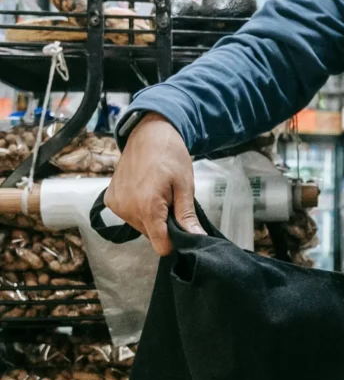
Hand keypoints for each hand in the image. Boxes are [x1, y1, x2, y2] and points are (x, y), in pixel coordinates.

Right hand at [105, 113, 203, 256]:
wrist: (148, 134)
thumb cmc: (170, 156)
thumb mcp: (185, 185)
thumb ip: (187, 215)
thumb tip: (197, 237)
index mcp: (147, 207)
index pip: (161, 245)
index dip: (175, 242)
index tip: (183, 230)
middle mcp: (127, 209)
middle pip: (152, 235)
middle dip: (164, 225)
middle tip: (171, 202)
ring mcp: (116, 205)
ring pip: (141, 226)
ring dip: (152, 217)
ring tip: (159, 194)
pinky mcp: (110, 200)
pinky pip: (129, 215)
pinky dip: (139, 209)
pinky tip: (145, 191)